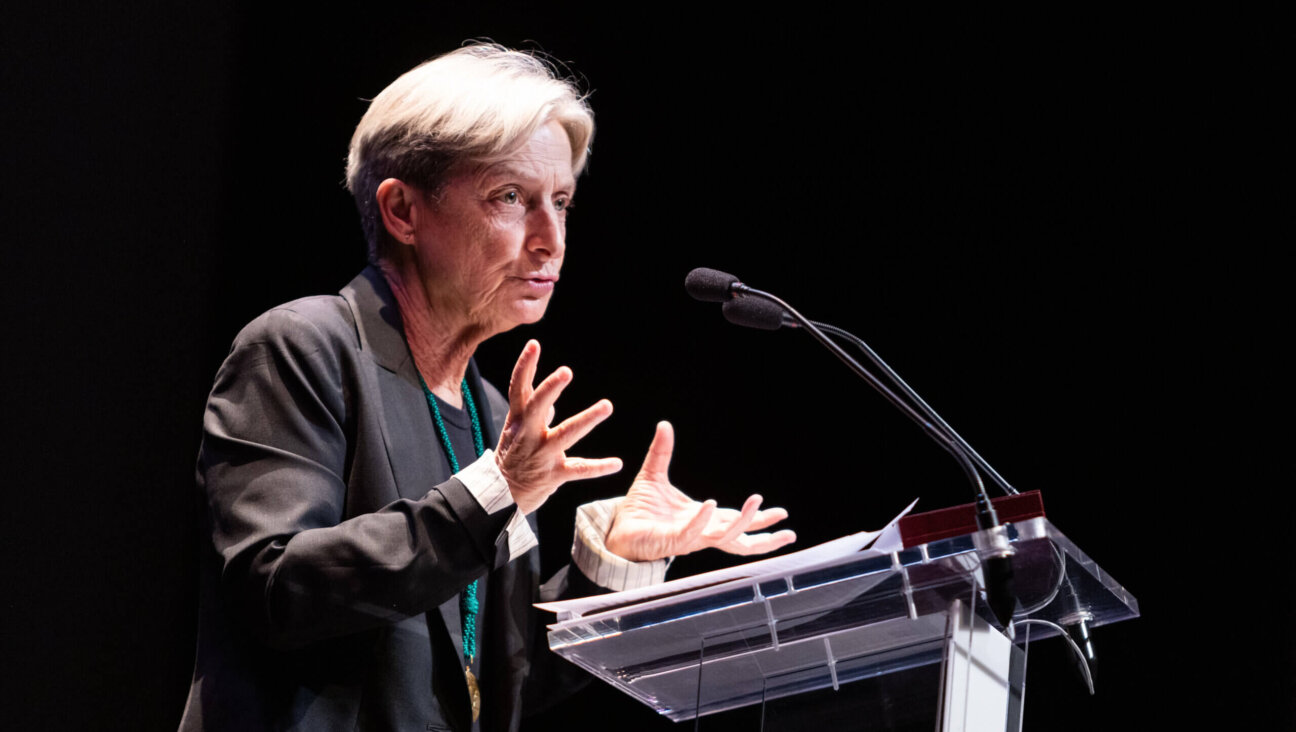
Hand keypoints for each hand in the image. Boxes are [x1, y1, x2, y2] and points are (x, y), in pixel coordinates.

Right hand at [494, 340, 621, 513]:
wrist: (499, 497)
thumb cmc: (511, 459)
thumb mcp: (516, 431)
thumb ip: (534, 412)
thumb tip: (550, 399)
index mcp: (518, 420)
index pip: (518, 388)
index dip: (525, 366)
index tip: (534, 344)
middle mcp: (527, 434)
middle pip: (537, 407)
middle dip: (551, 389)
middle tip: (567, 371)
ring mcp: (541, 455)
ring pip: (565, 435)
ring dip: (587, 419)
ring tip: (607, 405)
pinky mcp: (553, 475)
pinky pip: (579, 470)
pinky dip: (599, 467)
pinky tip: (617, 463)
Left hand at [604, 421, 795, 561]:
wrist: (615, 529)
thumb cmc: (638, 510)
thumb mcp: (653, 475)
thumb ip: (662, 452)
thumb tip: (664, 424)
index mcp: (703, 520)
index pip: (737, 522)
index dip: (759, 519)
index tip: (782, 514)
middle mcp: (700, 533)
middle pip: (740, 539)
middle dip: (764, 535)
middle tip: (786, 529)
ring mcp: (688, 539)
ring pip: (723, 538)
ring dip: (742, 523)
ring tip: (756, 505)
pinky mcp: (670, 542)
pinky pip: (691, 534)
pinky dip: (702, 521)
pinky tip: (711, 507)